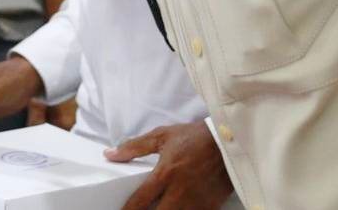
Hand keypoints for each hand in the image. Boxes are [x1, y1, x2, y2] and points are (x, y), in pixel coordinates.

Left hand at [105, 122, 232, 209]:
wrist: (228, 140)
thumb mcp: (162, 136)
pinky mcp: (210, 205)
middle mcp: (180, 191)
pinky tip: (177, 209)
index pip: (140, 200)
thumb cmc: (193, 137)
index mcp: (165, 173)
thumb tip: (109, 154)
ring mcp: (196, 201)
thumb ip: (134, 147)